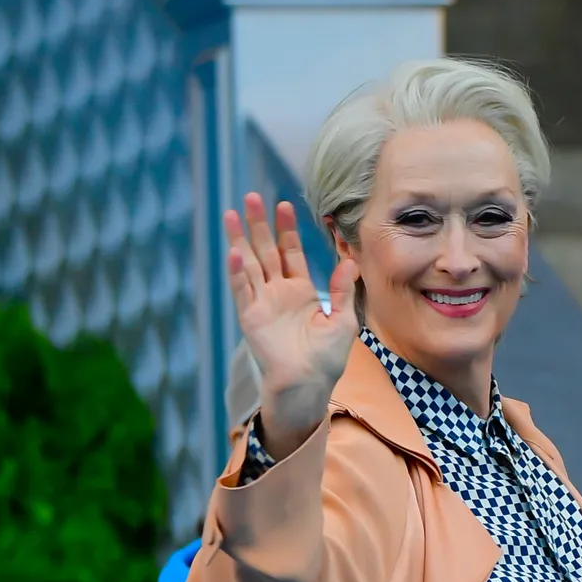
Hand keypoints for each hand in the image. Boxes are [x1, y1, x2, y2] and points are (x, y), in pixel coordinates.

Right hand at [226, 193, 359, 457]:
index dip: (287, 229)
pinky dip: (237, 271)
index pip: (290, 252)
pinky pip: (242, 290)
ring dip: (239, 239)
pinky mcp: (251, 317)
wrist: (309, 384)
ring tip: (230, 214)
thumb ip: (343, 290)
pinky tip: (234, 252)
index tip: (285, 204)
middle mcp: (278, 292)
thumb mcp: (343, 320)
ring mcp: (262, 303)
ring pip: (248, 264)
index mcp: (300, 291)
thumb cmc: (327, 358)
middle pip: (265, 250)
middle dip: (258, 224)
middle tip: (251, 197)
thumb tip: (350, 260)